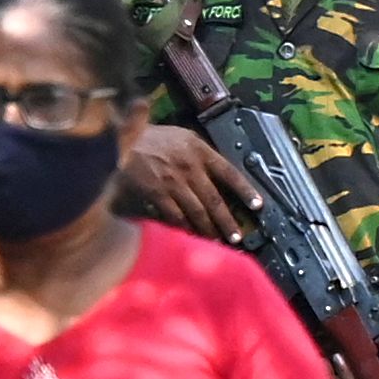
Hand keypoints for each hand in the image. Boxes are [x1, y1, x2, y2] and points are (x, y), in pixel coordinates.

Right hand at [115, 125, 260, 243]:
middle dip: (227, 221)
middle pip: (215, 199)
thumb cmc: (150, 138)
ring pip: (197, 211)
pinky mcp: (157, 193)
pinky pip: (175, 216)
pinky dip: (184, 228)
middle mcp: (190, 166)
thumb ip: (198, 153)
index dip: (245, 190)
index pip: (229, 172)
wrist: (120, 140)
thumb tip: (215, 175)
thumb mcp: (180, 136)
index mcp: (199, 149)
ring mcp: (173, 181)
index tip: (258, 205)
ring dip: (208, 229)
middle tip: (237, 237)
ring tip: (217, 242)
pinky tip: (189, 237)